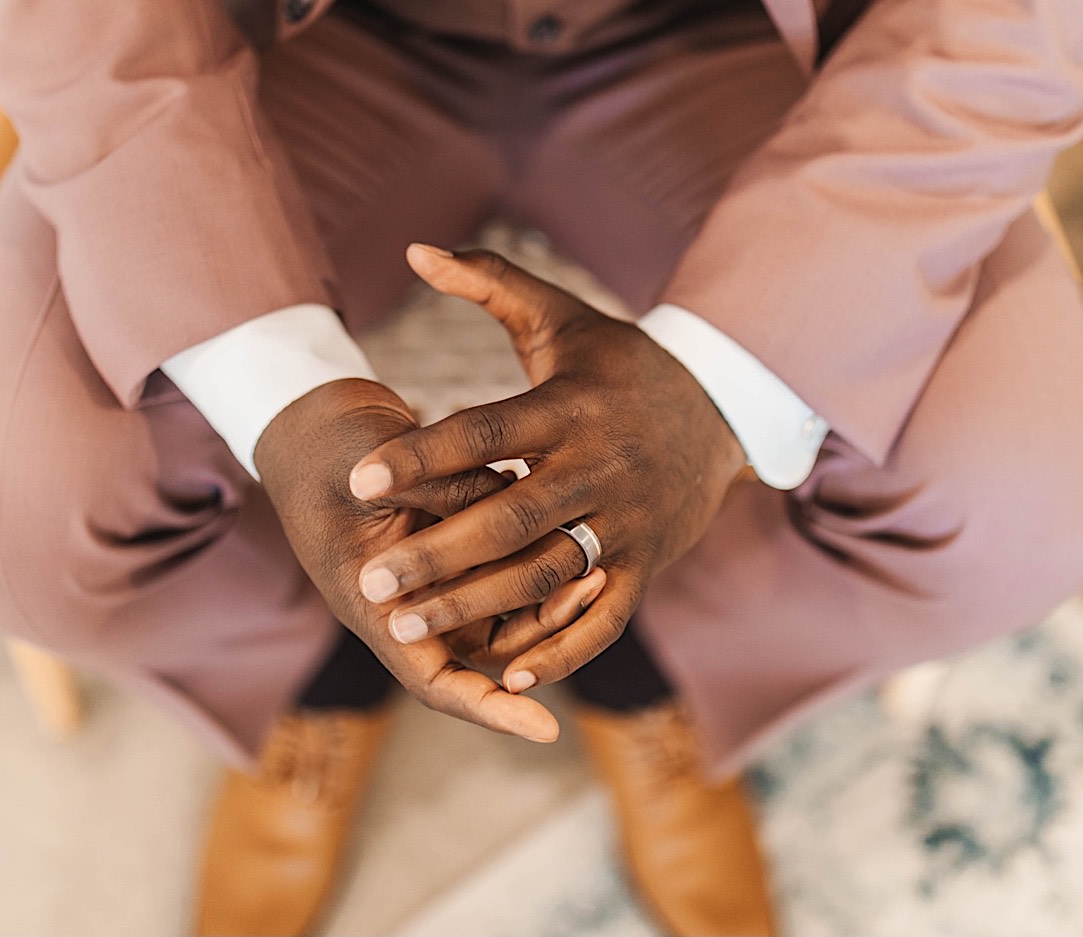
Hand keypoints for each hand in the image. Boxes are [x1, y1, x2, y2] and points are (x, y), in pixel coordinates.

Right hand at [256, 378, 598, 741]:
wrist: (312, 415)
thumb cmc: (329, 447)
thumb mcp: (376, 471)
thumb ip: (446, 490)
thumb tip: (516, 497)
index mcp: (376, 602)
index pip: (435, 680)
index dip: (489, 709)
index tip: (545, 729)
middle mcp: (412, 598)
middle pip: (491, 645)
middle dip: (544, 630)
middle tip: (592, 587)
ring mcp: (435, 571)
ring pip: (507, 606)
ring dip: (549, 593)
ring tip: (594, 562)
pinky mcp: (455, 537)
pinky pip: (508, 561)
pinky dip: (538, 549)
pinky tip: (571, 519)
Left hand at [345, 245, 747, 692]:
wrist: (723, 407)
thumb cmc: (618, 363)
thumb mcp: (560, 317)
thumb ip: (487, 282)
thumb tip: (414, 248)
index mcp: (568, 405)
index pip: (486, 432)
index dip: (423, 455)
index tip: (359, 479)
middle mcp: (597, 466)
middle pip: (510, 517)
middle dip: (437, 553)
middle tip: (369, 579)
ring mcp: (625, 520)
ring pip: (547, 573)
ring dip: (477, 606)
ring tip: (405, 626)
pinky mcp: (646, 563)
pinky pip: (604, 616)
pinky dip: (561, 650)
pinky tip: (505, 677)